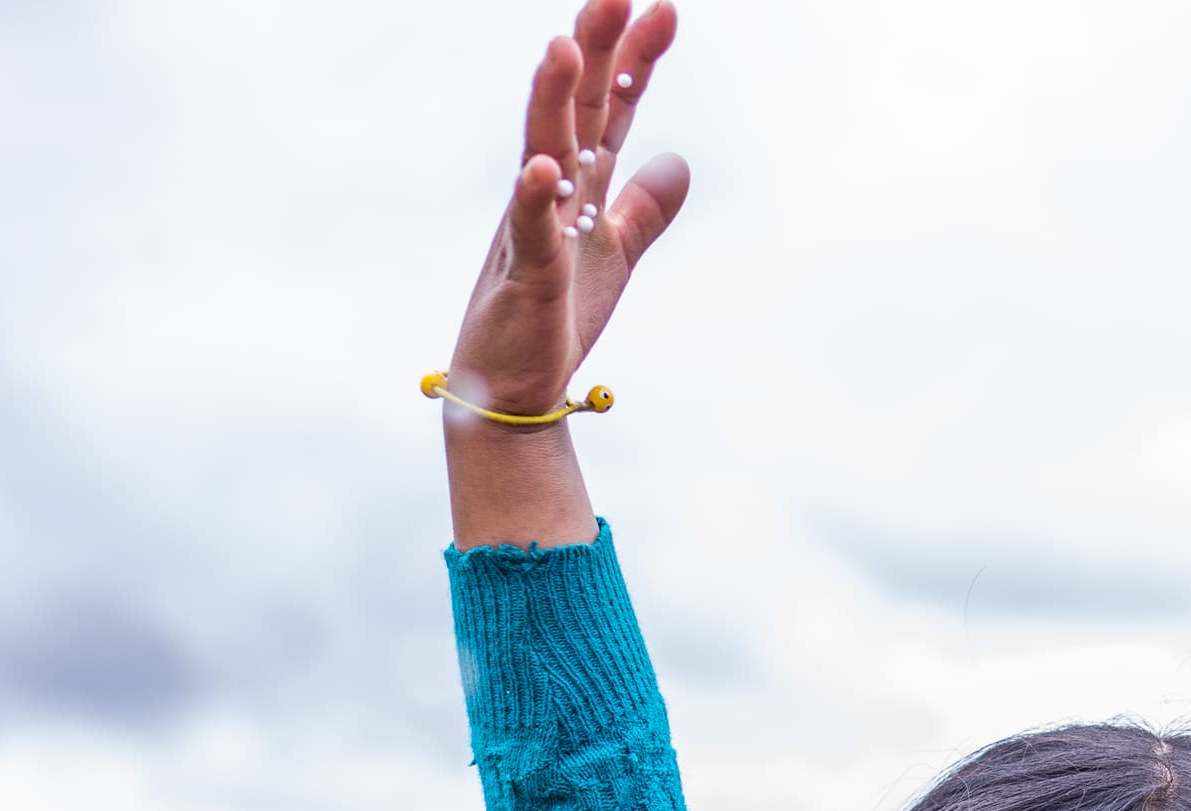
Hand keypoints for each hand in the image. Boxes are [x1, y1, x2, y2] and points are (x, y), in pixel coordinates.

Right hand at [442, 0, 688, 547]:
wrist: (511, 393)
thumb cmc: (552, 320)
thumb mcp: (614, 257)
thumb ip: (643, 208)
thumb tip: (679, 161)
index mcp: (576, 187)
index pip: (611, 111)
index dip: (635, 63)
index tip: (664, 10)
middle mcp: (550, 195)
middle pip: (576, 112)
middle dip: (595, 52)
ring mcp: (532, 232)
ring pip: (541, 154)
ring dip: (552, 104)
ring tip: (565, 48)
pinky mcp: (525, 280)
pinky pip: (528, 235)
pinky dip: (534, 201)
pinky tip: (542, 169)